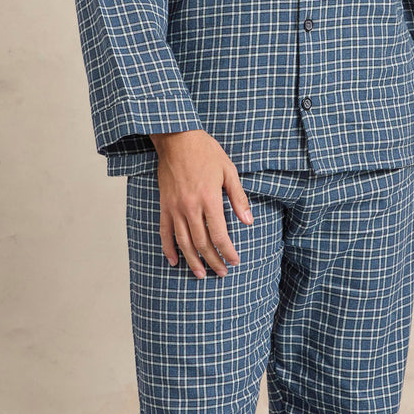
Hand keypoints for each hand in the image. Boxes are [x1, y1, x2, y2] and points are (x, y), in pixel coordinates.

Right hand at [149, 130, 253, 277]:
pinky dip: (168, 248)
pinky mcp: (164, 205)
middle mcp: (190, 207)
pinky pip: (165, 231)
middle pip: (202, 243)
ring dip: (192, 261)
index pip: (219, 235)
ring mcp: (175, 207)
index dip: (227, 251)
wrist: (177, 138)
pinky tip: (174, 261)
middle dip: (213, 261)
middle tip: (222, 272)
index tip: (235, 261)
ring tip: (201, 274)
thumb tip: (248, 221)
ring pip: (183, 242)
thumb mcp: (229, 171)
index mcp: (209, 199)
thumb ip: (238, 198)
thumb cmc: (205, 152)